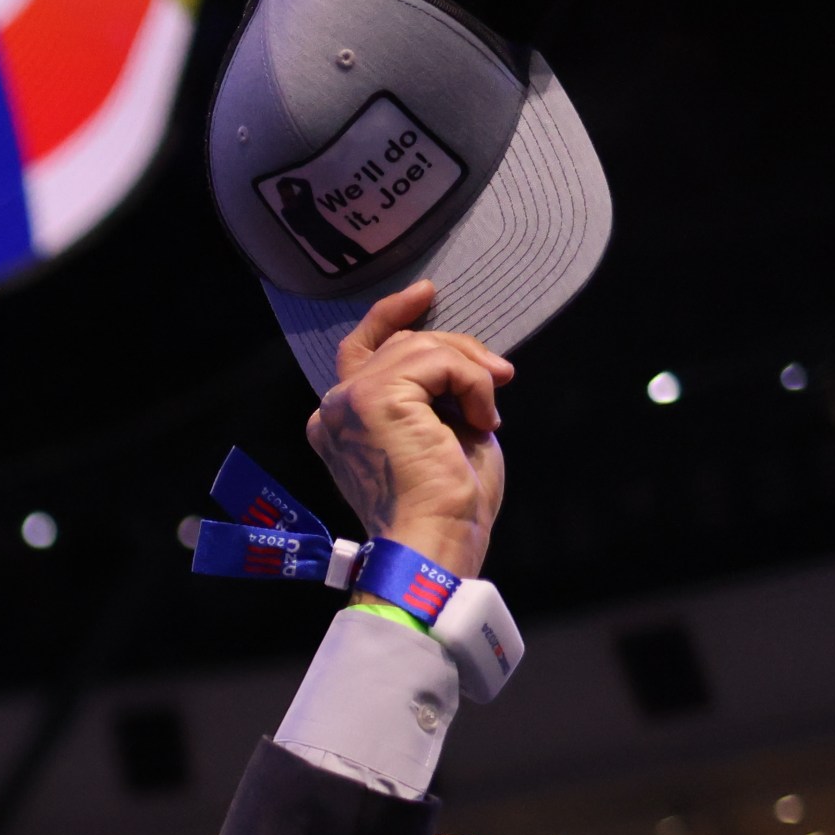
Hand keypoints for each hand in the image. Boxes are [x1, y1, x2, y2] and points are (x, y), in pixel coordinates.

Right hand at [303, 279, 513, 577]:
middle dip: (458, 351)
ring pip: (420, 346)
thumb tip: (465, 359)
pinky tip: (484, 419)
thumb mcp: (441, 433)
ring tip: (491, 412)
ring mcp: (349, 401)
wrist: (436, 540)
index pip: (360, 350)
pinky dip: (473, 383)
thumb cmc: (447, 504)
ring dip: (470, 371)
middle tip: (500, 376)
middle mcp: (333, 408)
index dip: (391, 315)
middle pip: (400, 344)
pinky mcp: (373, 398)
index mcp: (341, 423)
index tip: (426, 294)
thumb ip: (434, 393)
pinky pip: (436, 361)